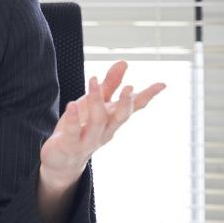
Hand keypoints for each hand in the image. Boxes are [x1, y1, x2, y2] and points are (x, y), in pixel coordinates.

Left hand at [39, 61, 165, 190]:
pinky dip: (73, 119)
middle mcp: (105, 131)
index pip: (134, 107)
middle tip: (129, 87)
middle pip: (119, 117)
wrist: (62, 160)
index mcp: (113, 120)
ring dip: (96, 101)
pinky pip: (72, 133)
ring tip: (93, 81)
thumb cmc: (81, 127)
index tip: (162, 84)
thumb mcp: (94, 104)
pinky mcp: (69, 146)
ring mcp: (89, 140)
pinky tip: (71, 104)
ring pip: (97, 122)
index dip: (147, 96)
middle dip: (125, 103)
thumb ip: (109, 85)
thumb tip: (124, 62)